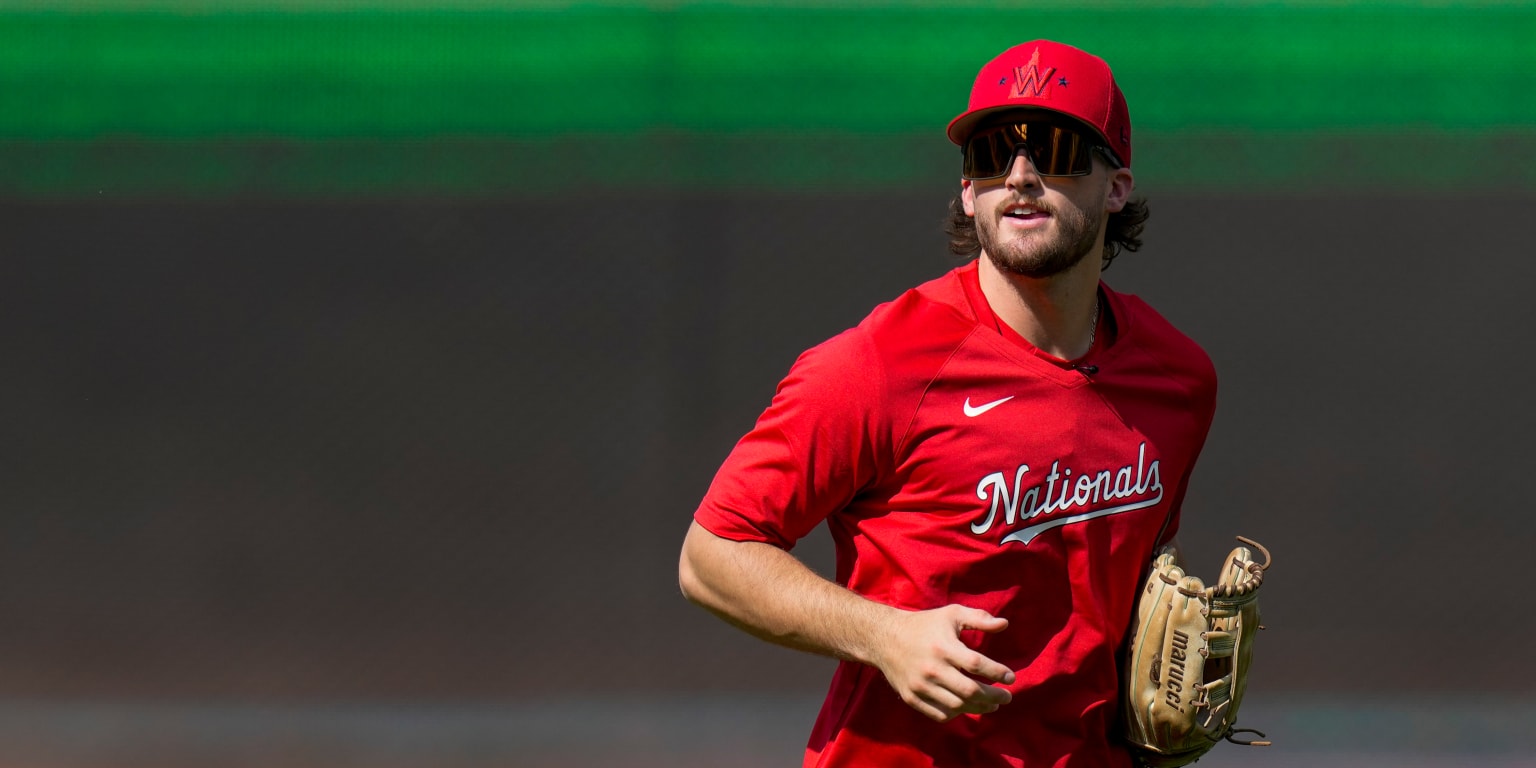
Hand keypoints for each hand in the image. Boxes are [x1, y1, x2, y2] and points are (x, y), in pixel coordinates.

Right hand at [872, 604, 1015, 721]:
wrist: (885, 638)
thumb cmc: (924, 625)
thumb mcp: (951, 615)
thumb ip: (979, 618)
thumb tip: (1005, 624)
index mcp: (943, 647)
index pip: (977, 665)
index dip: (997, 673)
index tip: (1011, 677)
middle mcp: (932, 669)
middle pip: (970, 691)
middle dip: (994, 696)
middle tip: (1007, 697)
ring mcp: (920, 686)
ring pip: (957, 706)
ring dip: (980, 707)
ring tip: (992, 704)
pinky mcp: (911, 697)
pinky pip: (940, 714)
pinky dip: (957, 714)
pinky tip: (967, 707)